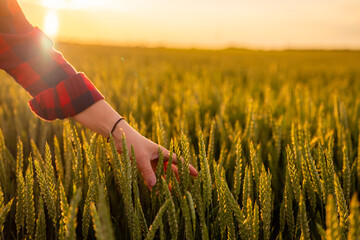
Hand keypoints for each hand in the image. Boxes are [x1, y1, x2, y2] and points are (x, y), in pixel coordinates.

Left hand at [72, 100, 197, 190]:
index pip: (178, 161)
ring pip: (161, 173)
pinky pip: (150, 174)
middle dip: (178, 178)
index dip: (187, 168)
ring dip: (165, 182)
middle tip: (185, 188)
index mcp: (162, 152)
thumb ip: (147, 172)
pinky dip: (153, 181)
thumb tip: (155, 186)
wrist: (119, 137)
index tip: (196, 174)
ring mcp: (151, 160)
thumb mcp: (141, 158)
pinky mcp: (142, 163)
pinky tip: (154, 190)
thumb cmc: (133, 143)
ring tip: (171, 193)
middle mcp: (158, 156)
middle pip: (171, 169)